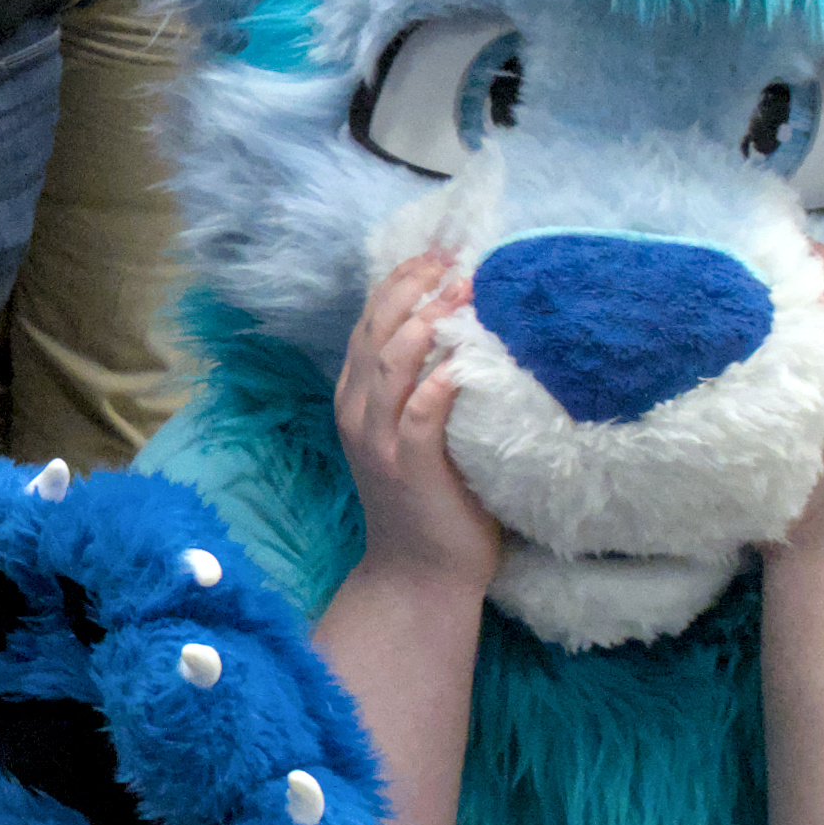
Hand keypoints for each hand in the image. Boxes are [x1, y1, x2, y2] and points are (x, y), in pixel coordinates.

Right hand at [338, 251, 499, 595]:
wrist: (419, 572)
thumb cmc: (429, 501)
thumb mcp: (412, 434)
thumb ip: (422, 388)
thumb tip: (466, 334)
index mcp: (357, 399)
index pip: (370, 325)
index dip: (398, 284)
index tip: (435, 253)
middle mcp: (359, 412)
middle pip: (377, 333)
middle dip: (411, 289)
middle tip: (451, 257)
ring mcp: (380, 440)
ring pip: (392, 365)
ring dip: (426, 324)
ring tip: (461, 290)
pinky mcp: (410, 467)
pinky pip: (419, 415)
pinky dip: (437, 384)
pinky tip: (460, 362)